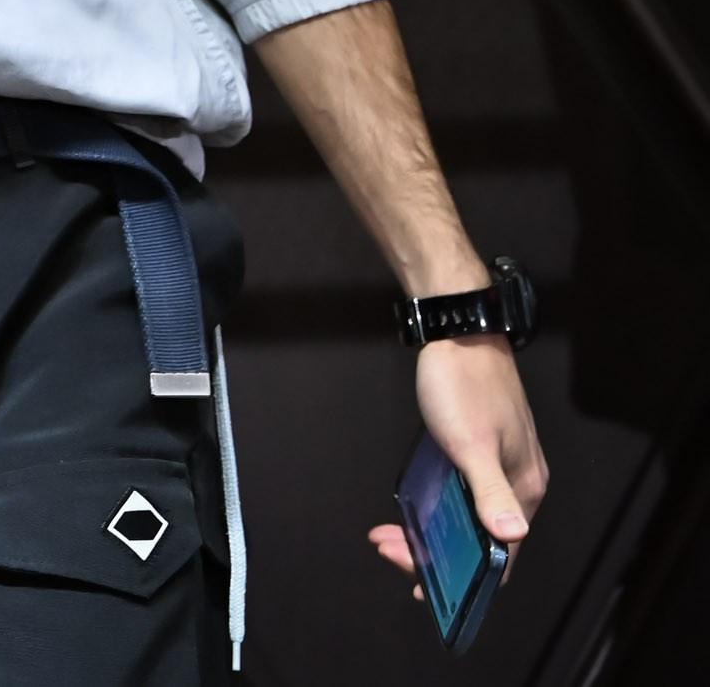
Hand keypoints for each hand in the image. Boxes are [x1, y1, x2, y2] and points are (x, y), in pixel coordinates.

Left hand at [368, 337, 548, 592]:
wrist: (455, 329)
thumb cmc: (463, 383)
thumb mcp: (470, 443)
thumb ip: (489, 493)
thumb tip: (511, 538)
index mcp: (524, 488)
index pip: (502, 555)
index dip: (466, 580)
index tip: (425, 586)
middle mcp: (517, 482)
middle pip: (481, 540)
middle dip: (436, 554)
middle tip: (393, 552)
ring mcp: (498, 465)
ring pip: (465, 518)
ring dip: (430, 534)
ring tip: (391, 536)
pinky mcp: (479, 449)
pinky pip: (458, 494)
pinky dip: (433, 508)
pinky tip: (407, 510)